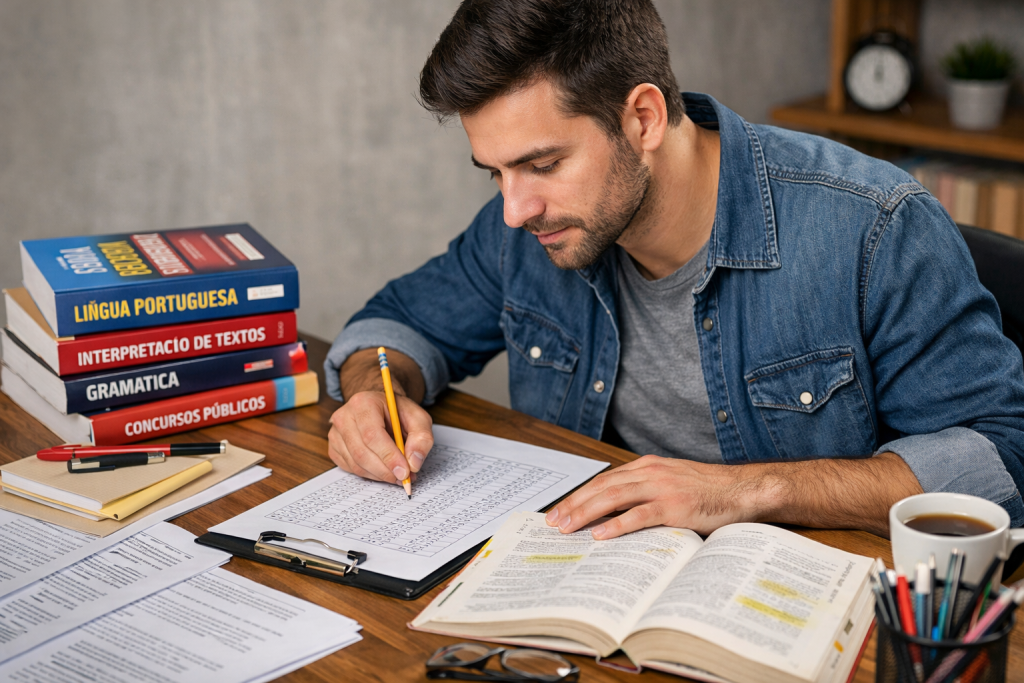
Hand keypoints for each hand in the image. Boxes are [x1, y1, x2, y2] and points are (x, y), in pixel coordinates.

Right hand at [327, 390, 433, 483]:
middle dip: (385, 471)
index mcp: (364, 403)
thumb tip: (414, 463)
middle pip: (361, 452)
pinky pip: (351, 469)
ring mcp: (336, 433)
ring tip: (398, 475)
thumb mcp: (419, 418)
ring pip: (356, 464)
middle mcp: (344, 417)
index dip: (388, 456)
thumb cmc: (398, 413)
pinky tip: (383, 470)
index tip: (405, 472)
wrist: (381, 408)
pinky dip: (370, 475)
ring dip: (379, 475)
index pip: (372, 434)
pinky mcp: (334, 448)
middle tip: (405, 478)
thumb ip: (422, 438)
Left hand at [544, 451, 921, 539]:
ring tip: (566, 527)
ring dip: (585, 514)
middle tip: (551, 522)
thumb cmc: (710, 492)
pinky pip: (640, 516)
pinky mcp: (676, 506)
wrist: (747, 490)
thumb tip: (614, 519)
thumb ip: (646, 495)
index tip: (558, 510)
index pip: (604, 481)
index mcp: (647, 466)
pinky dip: (617, 525)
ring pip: (613, 499)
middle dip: (573, 505)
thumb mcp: (672, 485)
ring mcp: (663, 488)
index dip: (579, 495)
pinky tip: (600, 535)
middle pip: (601, 487)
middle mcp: (650, 472)